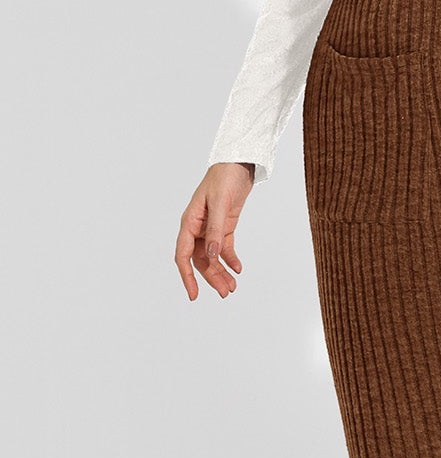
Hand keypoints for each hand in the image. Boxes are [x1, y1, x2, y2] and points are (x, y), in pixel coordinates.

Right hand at [175, 162, 254, 300]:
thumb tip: (213, 255)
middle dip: (211, 278)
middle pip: (201, 260)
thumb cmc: (224, 178)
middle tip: (225, 293)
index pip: (183, 255)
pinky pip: (224, 248)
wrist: (238, 163)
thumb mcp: (220, 203)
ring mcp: (210, 228)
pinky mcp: (224, 226)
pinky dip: (231, 259)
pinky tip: (238, 269)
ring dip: (221, 272)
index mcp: (189, 222)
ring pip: (212, 257)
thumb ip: (215, 230)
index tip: (194, 294)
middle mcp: (197, 228)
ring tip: (232, 287)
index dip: (187, 276)